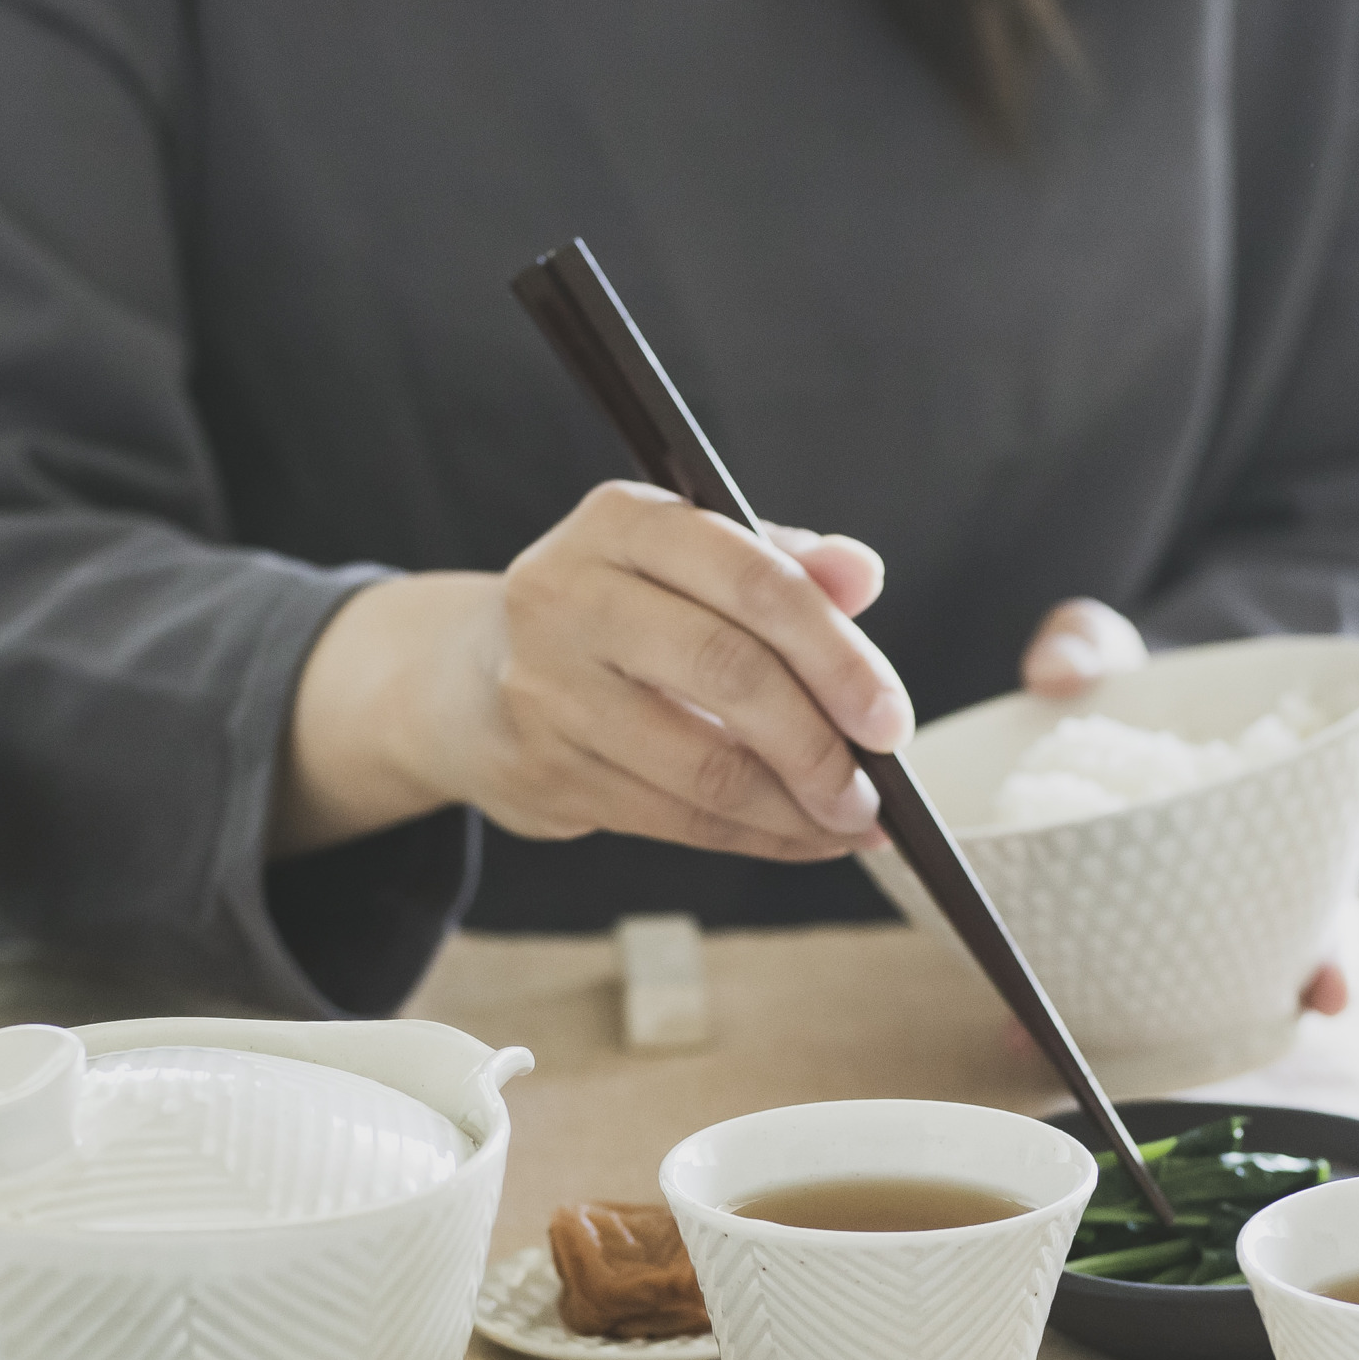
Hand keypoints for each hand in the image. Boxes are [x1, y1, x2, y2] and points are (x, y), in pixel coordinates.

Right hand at [277, 483, 909, 860]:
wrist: (468, 681)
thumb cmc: (614, 613)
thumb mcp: (686, 561)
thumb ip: (779, 563)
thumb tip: (863, 574)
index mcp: (622, 522)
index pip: (752, 579)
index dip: (836, 654)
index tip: (890, 717)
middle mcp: (570, 596)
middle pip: (728, 671)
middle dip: (820, 743)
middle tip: (875, 790)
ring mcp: (548, 689)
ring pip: (703, 765)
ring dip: (795, 808)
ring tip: (849, 822)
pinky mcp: (546, 771)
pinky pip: (677, 819)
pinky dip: (756, 837)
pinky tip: (802, 837)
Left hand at [1019, 599, 1358, 1016]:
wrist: (1076, 744)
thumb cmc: (1122, 694)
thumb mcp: (1107, 655)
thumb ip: (1084, 645)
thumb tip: (1060, 670)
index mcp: (1283, 783)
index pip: (1352, 800)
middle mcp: (1271, 857)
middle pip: (1327, 912)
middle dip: (1336, 955)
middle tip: (1329, 992)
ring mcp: (1223, 910)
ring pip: (1255, 972)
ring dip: (1248, 1015)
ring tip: (1224, 1055)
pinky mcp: (1157, 948)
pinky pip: (1142, 996)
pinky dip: (1102, 1027)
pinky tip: (1054, 1047)